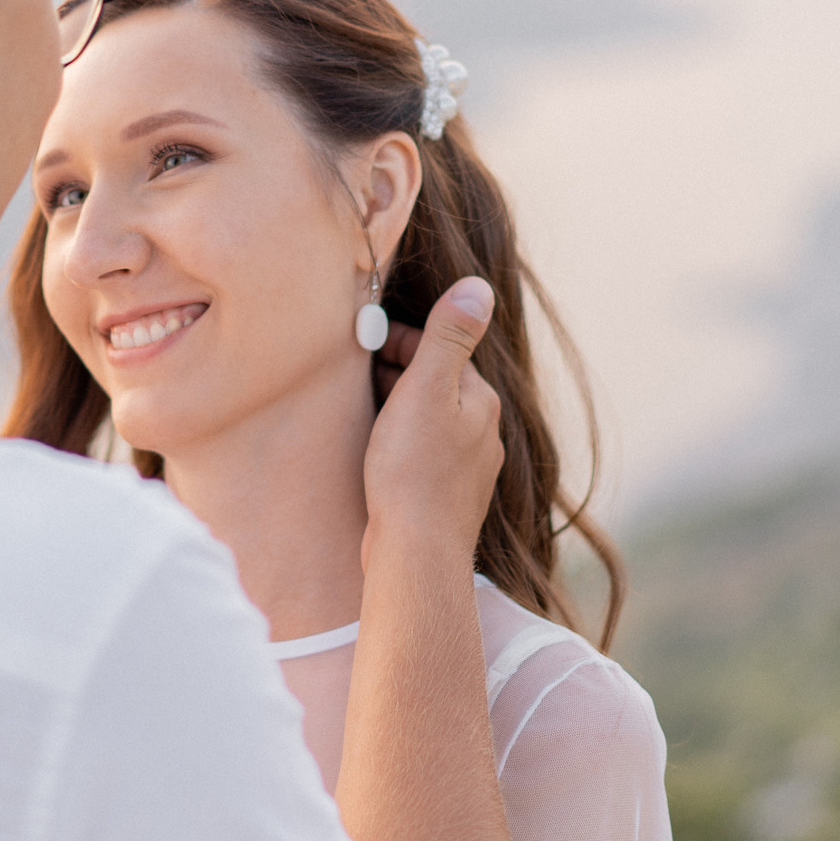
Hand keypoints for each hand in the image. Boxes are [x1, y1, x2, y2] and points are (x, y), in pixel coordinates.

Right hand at [362, 278, 503, 563]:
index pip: (444, 352)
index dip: (402, 341)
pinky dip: (401, 443)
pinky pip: (425, 455)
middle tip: (356, 375)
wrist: (416, 554)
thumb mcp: (427, 390)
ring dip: (400, 409)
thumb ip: (449, 336)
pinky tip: (377, 457)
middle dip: (400, 373)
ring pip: (432, 422)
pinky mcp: (449, 499)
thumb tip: (478, 286)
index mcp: (481, 402)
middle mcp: (484, 434)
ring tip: (361, 411)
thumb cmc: (414, 471)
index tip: (365, 344)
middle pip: (439, 386)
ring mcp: (469, 470)